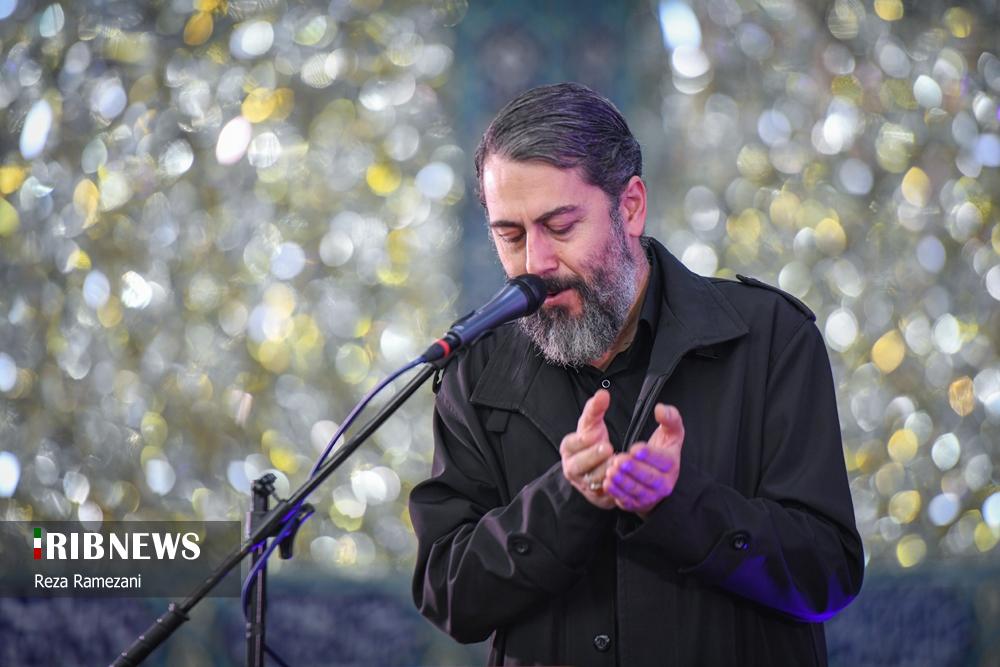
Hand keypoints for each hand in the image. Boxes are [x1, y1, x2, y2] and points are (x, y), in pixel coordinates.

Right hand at [560, 389, 615, 508]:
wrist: (597, 464)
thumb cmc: (593, 440)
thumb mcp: (593, 423)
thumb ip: (596, 408)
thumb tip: (603, 394)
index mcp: (569, 447)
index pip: (572, 443)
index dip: (583, 440)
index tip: (596, 435)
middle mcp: (571, 466)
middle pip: (578, 465)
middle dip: (593, 457)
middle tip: (608, 448)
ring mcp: (581, 482)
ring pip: (590, 480)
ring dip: (603, 472)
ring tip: (616, 463)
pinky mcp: (594, 496)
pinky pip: (601, 494)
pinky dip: (610, 487)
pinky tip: (620, 478)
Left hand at [603, 403, 683, 516]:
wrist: (660, 480)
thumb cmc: (663, 452)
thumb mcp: (671, 434)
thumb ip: (670, 419)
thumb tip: (661, 409)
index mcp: (671, 464)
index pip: (662, 460)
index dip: (649, 455)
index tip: (635, 448)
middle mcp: (663, 483)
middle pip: (649, 477)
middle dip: (634, 469)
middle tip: (619, 459)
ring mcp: (650, 496)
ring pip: (636, 490)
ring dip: (623, 481)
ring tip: (610, 469)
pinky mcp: (636, 504)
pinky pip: (626, 500)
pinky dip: (616, 493)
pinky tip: (607, 483)